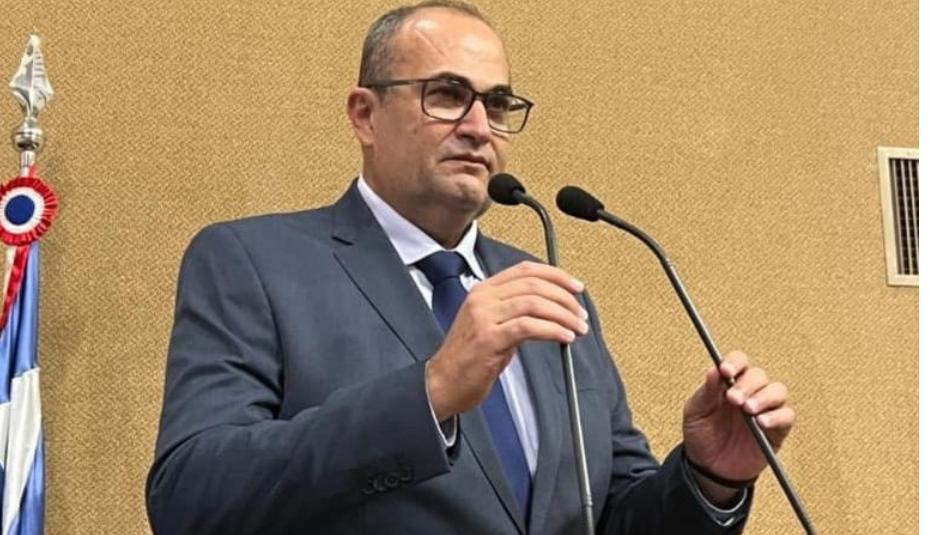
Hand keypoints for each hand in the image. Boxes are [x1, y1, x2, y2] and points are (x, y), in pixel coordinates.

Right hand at [426, 261, 588, 420]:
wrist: (442, 383)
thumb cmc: (467, 358)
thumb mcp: (490, 324)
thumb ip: (515, 312)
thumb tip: (551, 309)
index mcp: (483, 290)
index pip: (525, 270)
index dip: (556, 275)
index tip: (576, 287)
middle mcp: (482, 299)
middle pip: (534, 284)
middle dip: (565, 298)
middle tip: (580, 313)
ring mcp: (484, 317)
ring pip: (534, 303)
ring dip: (563, 315)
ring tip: (577, 328)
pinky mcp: (489, 338)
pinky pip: (529, 327)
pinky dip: (552, 330)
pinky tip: (564, 337)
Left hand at [682, 351, 794, 499]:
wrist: (708, 468)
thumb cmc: (701, 437)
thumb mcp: (695, 412)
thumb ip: (706, 392)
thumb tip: (713, 369)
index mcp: (729, 384)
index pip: (739, 362)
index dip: (735, 362)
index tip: (726, 371)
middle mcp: (749, 393)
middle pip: (759, 375)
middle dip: (747, 384)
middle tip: (734, 398)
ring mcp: (765, 410)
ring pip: (777, 391)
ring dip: (764, 397)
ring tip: (748, 410)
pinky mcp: (776, 430)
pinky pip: (787, 416)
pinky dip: (777, 416)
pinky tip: (761, 422)